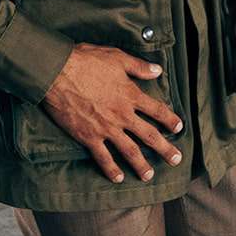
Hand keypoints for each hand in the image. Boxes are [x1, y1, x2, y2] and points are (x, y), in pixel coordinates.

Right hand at [40, 42, 184, 183]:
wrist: (57, 73)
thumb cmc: (86, 61)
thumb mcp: (117, 57)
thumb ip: (139, 67)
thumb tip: (158, 70)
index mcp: (131, 95)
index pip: (157, 110)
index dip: (169, 119)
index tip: (179, 127)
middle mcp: (122, 115)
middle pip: (149, 134)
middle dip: (165, 148)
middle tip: (176, 160)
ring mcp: (106, 128)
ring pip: (129, 150)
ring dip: (141, 164)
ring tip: (149, 175)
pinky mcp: (88, 137)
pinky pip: (103, 157)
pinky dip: (111, 169)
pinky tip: (118, 178)